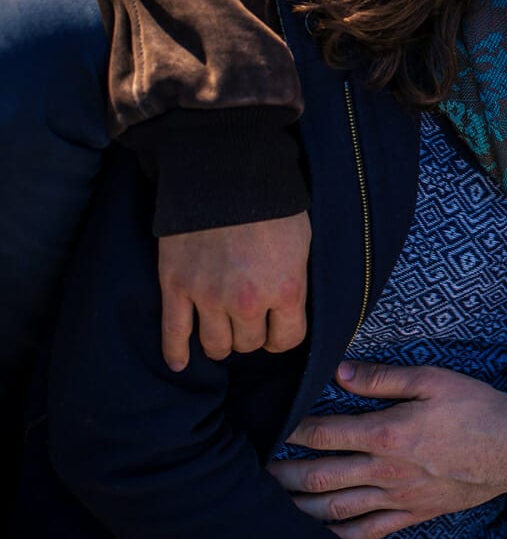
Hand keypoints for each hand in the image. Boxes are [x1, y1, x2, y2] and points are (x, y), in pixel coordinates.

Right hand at [157, 211, 311, 370]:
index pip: (287, 340)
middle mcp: (247, 302)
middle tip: (250, 321)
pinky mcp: (175, 287)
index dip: (283, 336)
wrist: (225, 175)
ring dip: (222, 342)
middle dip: (252, 335)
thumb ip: (294, 281)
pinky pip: (173, 332)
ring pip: (215, 345)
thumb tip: (288, 307)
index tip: (278, 329)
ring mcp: (207, 296)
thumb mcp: (302, 243)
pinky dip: (175, 352)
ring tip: (224, 332)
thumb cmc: (271, 205)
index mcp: (285, 290)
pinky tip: (179, 362)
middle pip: (249, 344)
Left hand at [266, 361, 506, 538]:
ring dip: (300, 507)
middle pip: (320, 477)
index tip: (273, 424)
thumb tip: (341, 372)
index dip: (293, 429)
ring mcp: (398, 497)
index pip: (325, 433)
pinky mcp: (413, 514)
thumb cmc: (479, 408)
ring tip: (274, 501)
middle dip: (283, 474)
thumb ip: (384, 378)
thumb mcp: (434, 379)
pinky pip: (367, 532)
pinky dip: (338, 537)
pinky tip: (319, 533)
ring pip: (336, 509)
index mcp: (389, 432)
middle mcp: (387, 471)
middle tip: (257, 470)